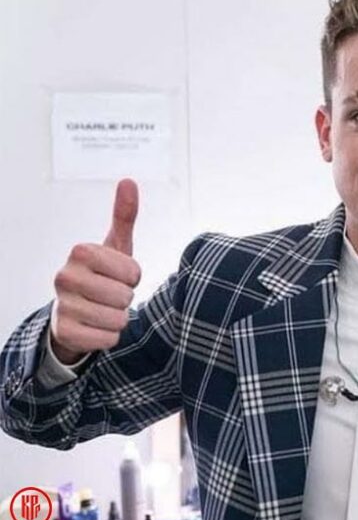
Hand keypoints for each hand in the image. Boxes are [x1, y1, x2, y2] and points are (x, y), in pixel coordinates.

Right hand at [51, 179, 141, 363]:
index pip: (133, 272)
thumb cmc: (102, 275)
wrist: (75, 311)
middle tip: (110, 294)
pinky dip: (109, 336)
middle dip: (125, 298)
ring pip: (118, 319)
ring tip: (103, 309)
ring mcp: (61, 305)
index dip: (133, 277)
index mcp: (80, 252)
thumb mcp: (116, 246)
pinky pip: (109, 339)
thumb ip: (124, 215)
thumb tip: (128, 181)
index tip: (119, 275)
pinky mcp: (65, 332)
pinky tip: (95, 326)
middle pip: (125, 296)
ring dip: (118, 318)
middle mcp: (64, 276)